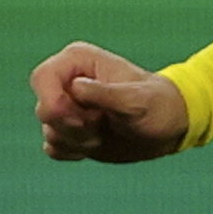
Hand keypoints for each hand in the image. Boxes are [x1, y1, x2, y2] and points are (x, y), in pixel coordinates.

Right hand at [34, 41, 185, 161]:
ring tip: (104, 134)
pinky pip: (53, 147)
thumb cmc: (159, 106)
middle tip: (101, 125)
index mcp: (78, 62)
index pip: (42, 78)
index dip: (54, 102)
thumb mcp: (137, 100)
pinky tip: (96, 145)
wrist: (170, 128)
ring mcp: (67, 108)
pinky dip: (73, 151)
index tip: (82, 118)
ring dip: (76, 140)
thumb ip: (106, 94)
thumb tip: (76, 87)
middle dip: (72, 126)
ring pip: (49, 130)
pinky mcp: (69, 131)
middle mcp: (67, 83)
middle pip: (44, 109)